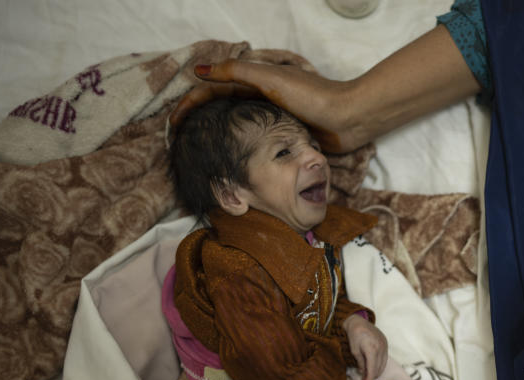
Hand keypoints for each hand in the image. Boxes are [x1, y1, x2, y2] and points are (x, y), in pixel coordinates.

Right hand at [169, 25, 480, 153]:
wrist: (349, 118)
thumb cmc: (312, 96)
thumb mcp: (270, 79)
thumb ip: (236, 72)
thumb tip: (198, 70)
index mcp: (253, 81)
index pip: (212, 90)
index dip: (190, 105)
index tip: (174, 126)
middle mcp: (260, 98)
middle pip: (220, 109)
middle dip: (198, 123)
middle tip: (181, 145)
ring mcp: (273, 118)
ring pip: (237, 127)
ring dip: (217, 138)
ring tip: (200, 157)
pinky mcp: (286, 136)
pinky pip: (257, 143)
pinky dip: (242, 150)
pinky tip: (234, 165)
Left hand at [342, 314, 387, 379]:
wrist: (358, 322)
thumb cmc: (354, 336)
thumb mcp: (354, 351)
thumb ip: (360, 363)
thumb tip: (363, 373)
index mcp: (371, 349)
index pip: (373, 368)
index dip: (370, 378)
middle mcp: (381, 347)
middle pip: (379, 367)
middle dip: (373, 375)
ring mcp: (385, 345)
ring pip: (384, 363)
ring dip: (378, 370)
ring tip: (370, 375)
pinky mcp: (386, 343)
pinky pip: (385, 357)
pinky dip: (380, 363)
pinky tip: (374, 366)